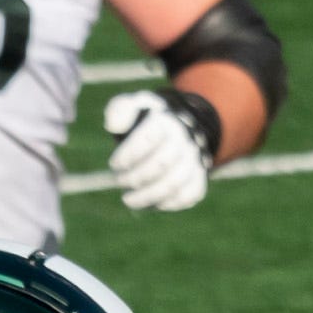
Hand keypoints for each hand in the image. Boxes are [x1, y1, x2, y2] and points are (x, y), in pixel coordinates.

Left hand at [104, 88, 220, 211]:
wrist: (174, 131)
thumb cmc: (143, 122)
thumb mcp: (130, 108)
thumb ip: (118, 111)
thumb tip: (113, 127)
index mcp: (165, 121)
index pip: (148, 139)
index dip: (128, 155)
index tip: (114, 164)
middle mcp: (184, 140)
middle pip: (160, 164)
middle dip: (135, 177)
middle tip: (119, 181)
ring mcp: (195, 161)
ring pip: (173, 184)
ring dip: (147, 196)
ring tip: (128, 200)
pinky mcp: (199, 179)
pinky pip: (187, 196)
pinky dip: (167, 204)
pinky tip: (151, 203)